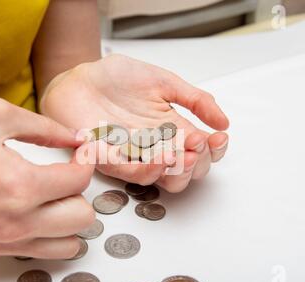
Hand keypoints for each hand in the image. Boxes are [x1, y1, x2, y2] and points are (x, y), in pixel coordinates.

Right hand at [0, 98, 94, 258]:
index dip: (86, 160)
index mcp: (17, 184)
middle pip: (82, 218)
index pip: (79, 181)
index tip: (80, 152)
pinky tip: (33, 212)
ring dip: (69, 219)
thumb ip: (45, 127)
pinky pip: (35, 252)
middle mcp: (12, 221)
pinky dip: (46, 234)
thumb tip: (75, 137)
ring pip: (66, 245)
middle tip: (66, 175)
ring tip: (55, 197)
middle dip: (81, 192)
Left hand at [41, 54, 228, 191]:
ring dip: (179, 170)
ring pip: (164, 179)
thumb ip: (194, 99)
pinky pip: (133, 174)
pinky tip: (163, 157)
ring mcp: (135, 156)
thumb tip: (224, 121)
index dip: (214, 150)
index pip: (201, 151)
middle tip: (199, 146)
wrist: (81, 79)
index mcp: (172, 129)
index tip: (218, 137)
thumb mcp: (164, 82)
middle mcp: (156, 147)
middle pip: (187, 172)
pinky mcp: (111, 159)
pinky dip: (151, 170)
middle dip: (199, 163)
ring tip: (186, 154)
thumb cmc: (117, 79)